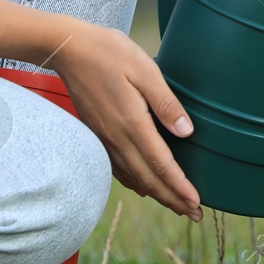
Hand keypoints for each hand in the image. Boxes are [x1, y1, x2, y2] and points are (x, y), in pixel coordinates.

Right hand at [45, 21, 203, 220]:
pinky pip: (117, 167)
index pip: (160, 164)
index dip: (179, 186)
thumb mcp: (146, 70)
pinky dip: (134, 181)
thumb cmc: (110, 52)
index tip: (196, 202)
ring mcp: (103, 137)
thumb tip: (186, 132)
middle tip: (193, 214)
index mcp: (132, 123)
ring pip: (132, 176)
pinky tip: (142, 185)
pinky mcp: (96, 133)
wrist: (68, 48)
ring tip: (174, 205)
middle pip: (147, 178)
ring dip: (155, 193)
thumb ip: (166, 103)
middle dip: (171, 199)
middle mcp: (116, 137)